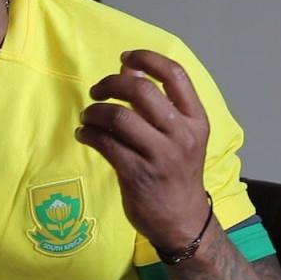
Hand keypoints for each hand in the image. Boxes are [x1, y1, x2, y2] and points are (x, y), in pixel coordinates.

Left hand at [76, 50, 210, 249]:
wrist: (183, 221)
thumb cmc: (178, 173)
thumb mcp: (181, 136)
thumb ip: (159, 103)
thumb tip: (128, 68)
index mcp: (196, 119)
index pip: (175, 74)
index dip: (147, 58)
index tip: (126, 58)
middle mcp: (181, 134)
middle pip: (142, 90)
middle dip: (111, 83)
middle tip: (97, 91)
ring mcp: (160, 156)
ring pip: (119, 116)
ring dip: (95, 111)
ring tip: (88, 116)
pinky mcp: (137, 174)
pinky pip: (105, 143)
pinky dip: (88, 133)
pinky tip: (85, 134)